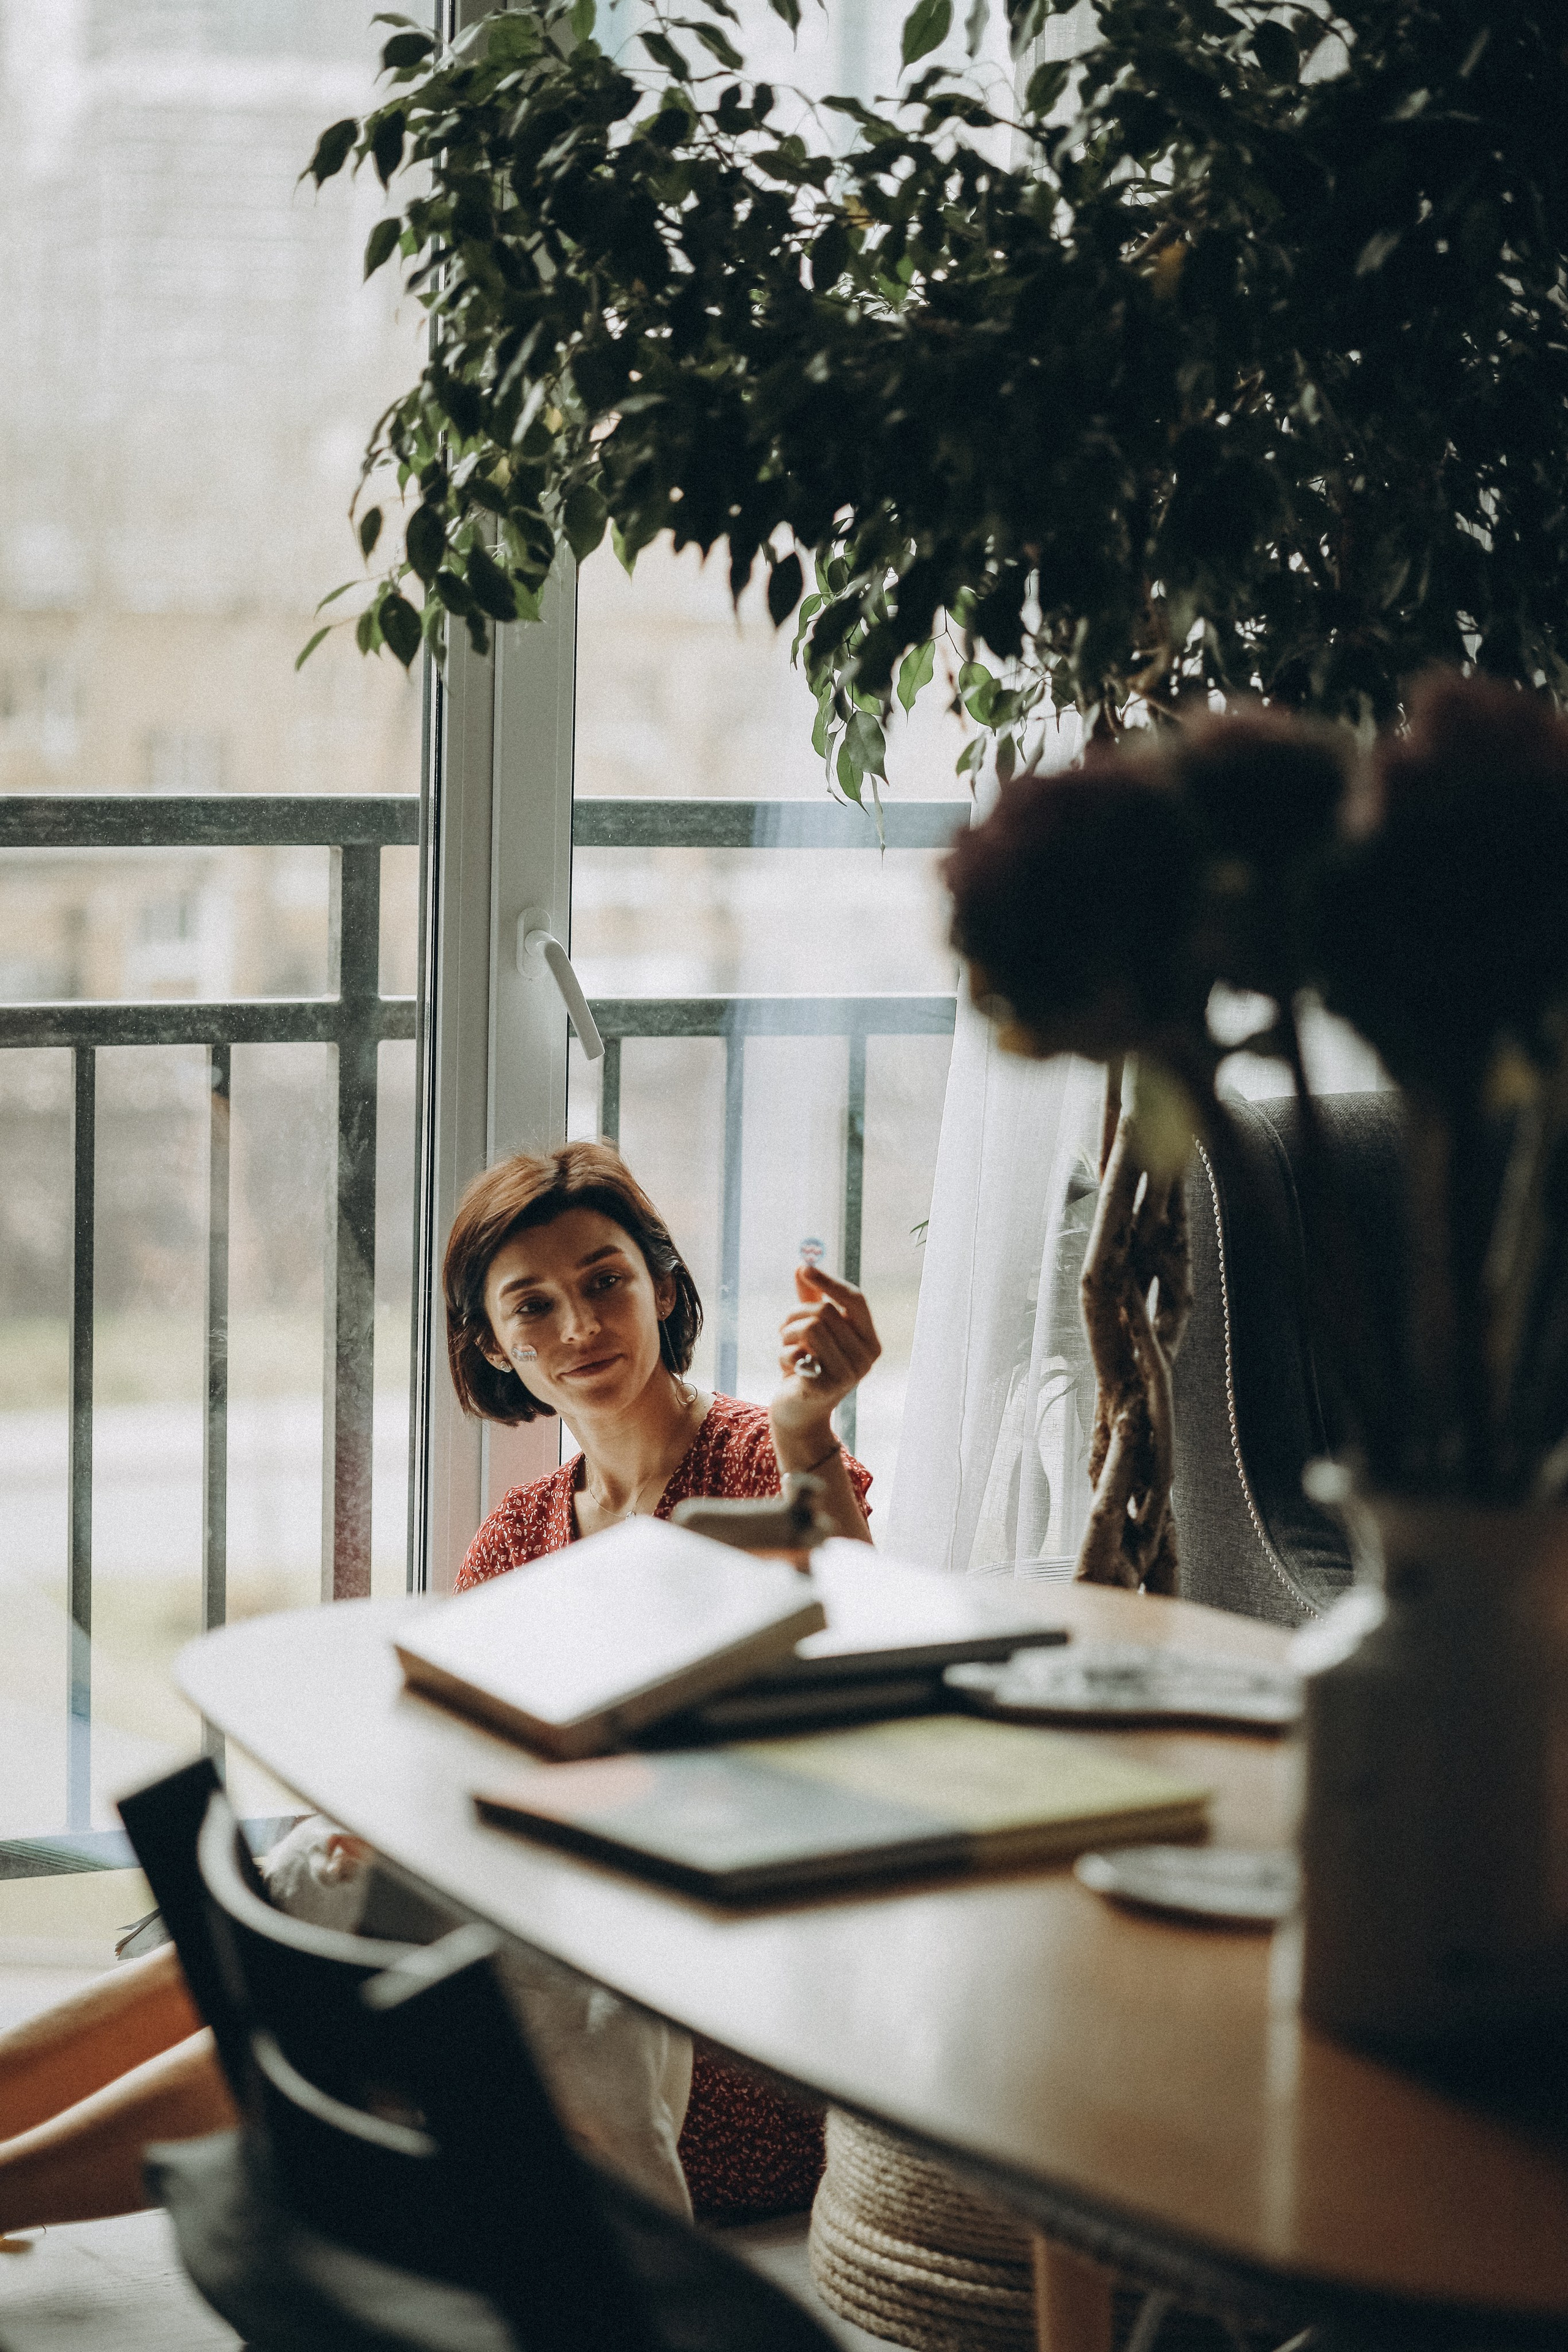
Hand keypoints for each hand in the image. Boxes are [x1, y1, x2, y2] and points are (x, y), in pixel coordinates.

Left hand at [770, 1264, 880, 1467]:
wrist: (798, 1412)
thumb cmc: (808, 1366)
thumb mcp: (812, 1331)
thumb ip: (812, 1298)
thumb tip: (802, 1265)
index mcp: (870, 1341)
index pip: (855, 1300)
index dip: (829, 1281)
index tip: (804, 1268)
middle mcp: (865, 1358)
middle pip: (826, 1311)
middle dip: (796, 1314)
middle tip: (784, 1329)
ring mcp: (848, 1375)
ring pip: (810, 1327)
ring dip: (787, 1333)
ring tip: (786, 1346)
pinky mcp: (824, 1387)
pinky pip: (796, 1352)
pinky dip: (784, 1355)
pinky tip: (788, 1369)